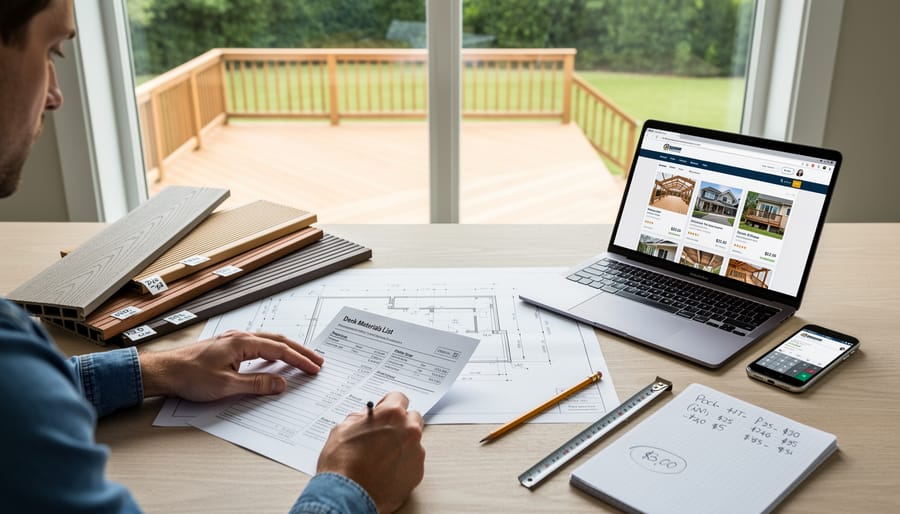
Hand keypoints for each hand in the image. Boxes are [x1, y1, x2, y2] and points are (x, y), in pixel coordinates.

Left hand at [138, 330, 323, 400]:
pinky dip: (273, 351)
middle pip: (278, 341)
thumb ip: (257, 384)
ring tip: (302, 359)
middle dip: (300, 351)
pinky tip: (275, 359)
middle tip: (317, 361)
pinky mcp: (227, 347)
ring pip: (268, 341)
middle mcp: (240, 337)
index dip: (299, 360)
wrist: (165, 371)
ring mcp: (233, 340)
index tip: (314, 368)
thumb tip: (281, 383)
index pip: (279, 350)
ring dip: (287, 350)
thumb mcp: (226, 386)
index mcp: (242, 342)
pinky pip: (258, 346)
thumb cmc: (189, 376)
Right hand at [316, 392, 425, 512]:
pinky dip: (403, 464)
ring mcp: (416, 452)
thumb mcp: (342, 428)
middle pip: (411, 418)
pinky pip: (413, 461)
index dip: (388, 404)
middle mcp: (409, 430)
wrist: (347, 495)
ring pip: (413, 441)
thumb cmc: (342, 464)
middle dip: (399, 424)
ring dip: (401, 445)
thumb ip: (360, 418)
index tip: (384, 411)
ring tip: (381, 458)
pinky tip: (386, 470)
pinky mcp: (417, 472)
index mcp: (392, 414)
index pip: (399, 398)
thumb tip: (367, 417)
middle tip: (383, 435)